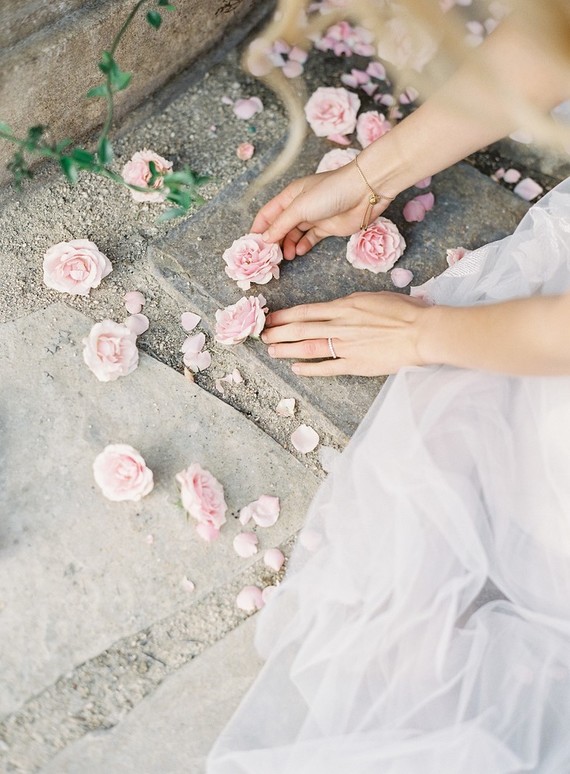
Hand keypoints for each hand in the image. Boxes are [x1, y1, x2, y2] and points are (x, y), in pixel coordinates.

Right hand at [251, 161, 393, 259]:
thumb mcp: (300, 207)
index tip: (251, 245)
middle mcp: (300, 206)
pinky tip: (300, 252)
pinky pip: (310, 239)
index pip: (267, 214)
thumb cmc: (330, 192)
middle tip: (269, 256)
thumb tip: (265, 239)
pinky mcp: (327, 227)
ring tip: (287, 257)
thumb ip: (281, 224)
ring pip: (294, 235)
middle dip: (274, 241)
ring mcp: (314, 217)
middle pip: (280, 226)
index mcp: (290, 196)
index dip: (258, 228)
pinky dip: (303, 246)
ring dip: (288, 246)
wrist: (364, 192)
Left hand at [261, 291, 430, 376]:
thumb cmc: (407, 312)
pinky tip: (296, 369)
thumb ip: (355, 304)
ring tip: (272, 351)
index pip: (307, 310)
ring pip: (308, 346)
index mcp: (345, 306)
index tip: (271, 317)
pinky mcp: (355, 364)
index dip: (285, 315)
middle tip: (263, 335)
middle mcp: (341, 324)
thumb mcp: (375, 298)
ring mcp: (346, 345)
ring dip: (287, 348)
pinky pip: (327, 367)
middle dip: (278, 332)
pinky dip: (310, 368)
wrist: (422, 331)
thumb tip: (343, 307)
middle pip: (301, 328)